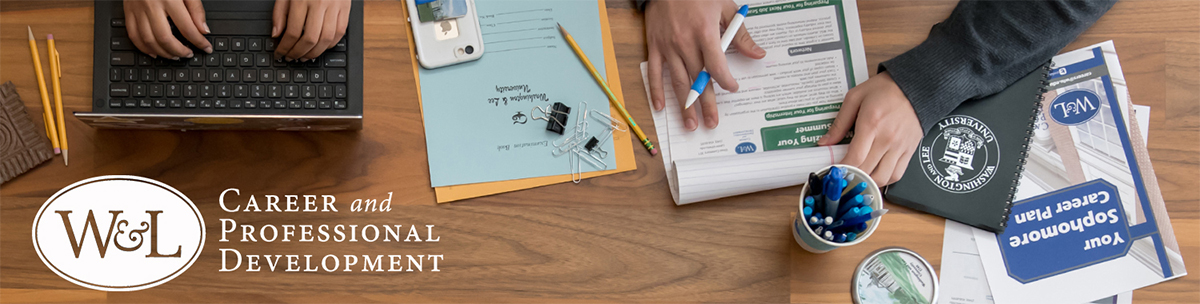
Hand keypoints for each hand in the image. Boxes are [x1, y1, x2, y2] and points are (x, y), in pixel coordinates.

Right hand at [124, 0, 211, 58]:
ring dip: (163, 52)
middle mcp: (151, 6)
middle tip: (189, 54)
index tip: (206, 48)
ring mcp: (137, 10)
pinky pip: (133, 35)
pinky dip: (143, 48)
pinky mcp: (128, 11)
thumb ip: (196, 9)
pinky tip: (154, 52)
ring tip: (175, 55)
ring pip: (148, 40)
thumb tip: (203, 30)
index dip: (199, 42)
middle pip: (165, 38)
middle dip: (180, 51)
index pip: (187, 28)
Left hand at [273, 0, 351, 60]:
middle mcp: (320, 4)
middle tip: (291, 58)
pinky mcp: (346, 9)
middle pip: (310, 39)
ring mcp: (335, 7)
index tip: (280, 53)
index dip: (285, 47)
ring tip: (305, 56)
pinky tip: (320, 47)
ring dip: (315, 53)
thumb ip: (280, 13)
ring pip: (326, 39)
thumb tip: (276, 34)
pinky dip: (330, 44)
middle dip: (298, 53)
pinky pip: (340, 33)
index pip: (293, 31)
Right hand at [645, 0, 765, 130]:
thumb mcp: (724, 7)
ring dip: (684, 105)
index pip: (716, 66)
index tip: (732, 88)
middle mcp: (685, 43)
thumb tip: (757, 53)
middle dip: (706, 104)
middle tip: (712, 123)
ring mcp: (668, 47)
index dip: (725, 81)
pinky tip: (661, 107)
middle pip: (698, 80)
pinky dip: (656, 91)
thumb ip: (740, 34)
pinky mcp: (655, 47)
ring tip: (690, 124)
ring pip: (678, 81)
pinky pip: (655, 73)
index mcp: (704, 32)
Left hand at [819, 72, 923, 185]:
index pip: (855, 157)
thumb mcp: (855, 98)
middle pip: (866, 170)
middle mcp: (887, 138)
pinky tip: (875, 174)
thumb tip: (825, 142)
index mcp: (871, 124)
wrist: (915, 86)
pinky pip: (897, 174)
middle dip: (852, 176)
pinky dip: (884, 179)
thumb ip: (839, 123)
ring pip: (883, 178)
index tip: (835, 171)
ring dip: (868, 181)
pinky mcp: (910, 150)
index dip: (843, 169)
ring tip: (858, 177)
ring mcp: (900, 146)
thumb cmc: (885, 89)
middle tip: (843, 176)